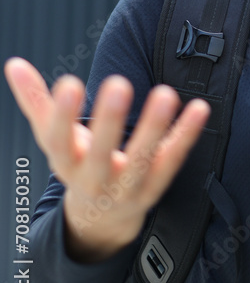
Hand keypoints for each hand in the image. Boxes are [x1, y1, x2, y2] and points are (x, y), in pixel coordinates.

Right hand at [4, 57, 209, 261]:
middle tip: (118, 84)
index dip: (62, 115)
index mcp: (66, 164)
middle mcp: (95, 181)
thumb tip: (14, 65)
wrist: (103, 218)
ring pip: (142, 160)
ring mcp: (128, 187)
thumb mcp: (55, 139)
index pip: (58, 141)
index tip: (69, 83)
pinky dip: (186, 135)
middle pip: (101, 156)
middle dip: (109, 122)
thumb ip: (36, 101)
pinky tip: (199, 108)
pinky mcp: (157, 185)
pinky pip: (173, 160)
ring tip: (165, 93)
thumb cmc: (79, 164)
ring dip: (154, 127)